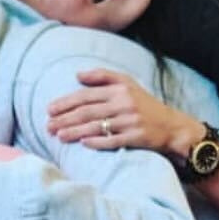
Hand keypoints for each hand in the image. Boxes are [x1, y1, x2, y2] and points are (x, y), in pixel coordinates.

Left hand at [46, 68, 192, 158]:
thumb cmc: (144, 105)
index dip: (66, 102)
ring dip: (75, 131)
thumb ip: (103, 76)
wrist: (171, 126)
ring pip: (97, 126)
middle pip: (88, 111)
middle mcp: (124, 103)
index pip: (87, 95)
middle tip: (48, 126)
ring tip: (58, 136)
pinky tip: (83, 143)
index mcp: (119, 89)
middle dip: (65, 119)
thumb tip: (77, 75)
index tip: (49, 109)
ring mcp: (130, 121)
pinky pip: (113, 140)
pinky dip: (97, 142)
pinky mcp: (136, 137)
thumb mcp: (127, 84)